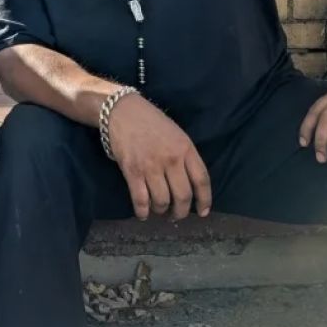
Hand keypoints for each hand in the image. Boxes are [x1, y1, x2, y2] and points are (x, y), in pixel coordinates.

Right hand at [107, 94, 211, 220]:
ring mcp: (151, 166)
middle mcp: (172, 159)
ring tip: (159, 210)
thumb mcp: (177, 135)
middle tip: (177, 215)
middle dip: (181, 211)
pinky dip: (142, 212)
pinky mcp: (132, 171)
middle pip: (183, 196)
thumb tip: (190, 184)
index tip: (203, 212)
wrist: (123, 111)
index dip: (204, 200)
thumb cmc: (151, 122)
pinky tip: (143, 214)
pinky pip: (141, 200)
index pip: (202, 180)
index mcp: (186, 148)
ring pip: (163, 201)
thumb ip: (185, 157)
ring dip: (162, 211)